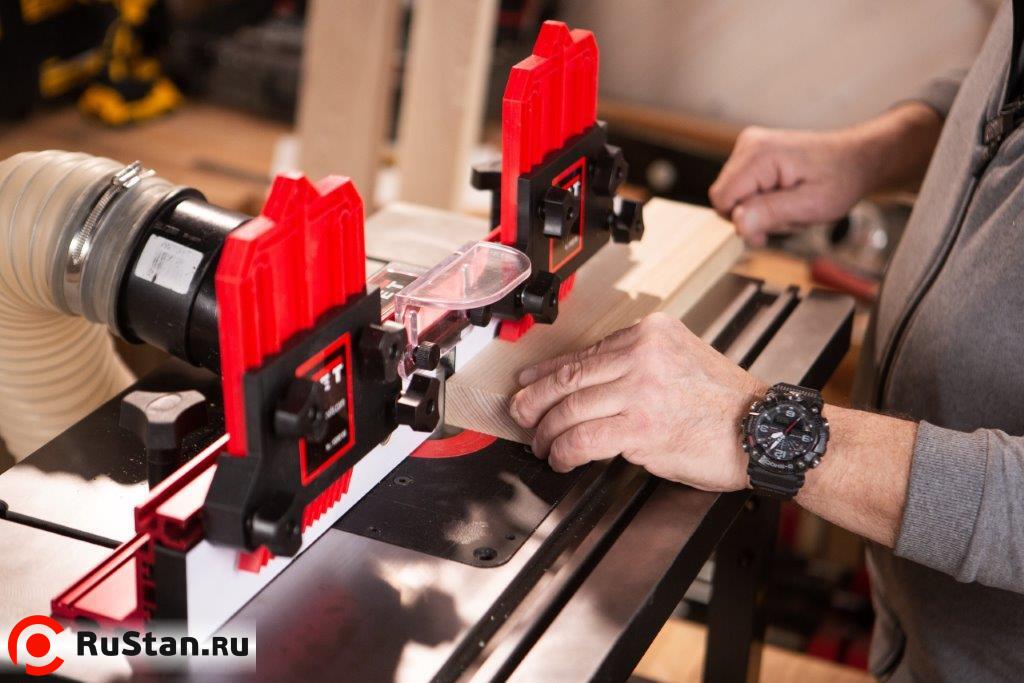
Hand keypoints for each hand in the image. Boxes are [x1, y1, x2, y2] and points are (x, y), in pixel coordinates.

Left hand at [508, 313, 765, 491]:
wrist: (763, 431)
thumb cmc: (725, 402)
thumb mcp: (680, 360)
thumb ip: (635, 364)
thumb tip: (586, 382)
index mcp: (650, 333)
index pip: (584, 353)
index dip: (546, 371)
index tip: (528, 382)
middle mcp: (643, 354)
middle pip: (568, 379)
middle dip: (533, 401)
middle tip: (519, 414)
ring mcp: (640, 390)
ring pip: (568, 409)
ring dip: (546, 432)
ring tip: (542, 444)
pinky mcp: (640, 427)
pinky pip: (583, 439)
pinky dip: (564, 451)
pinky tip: (561, 458)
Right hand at [709, 126, 871, 246]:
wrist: (856, 159)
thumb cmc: (839, 179)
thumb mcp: (809, 205)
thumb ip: (770, 213)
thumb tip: (737, 223)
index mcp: (759, 155)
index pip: (722, 199)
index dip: (740, 221)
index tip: (767, 232)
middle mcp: (748, 145)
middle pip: (726, 198)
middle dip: (753, 216)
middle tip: (788, 214)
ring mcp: (749, 147)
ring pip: (734, 196)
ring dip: (760, 210)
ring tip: (790, 205)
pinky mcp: (752, 154)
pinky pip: (742, 189)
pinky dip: (762, 201)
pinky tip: (785, 197)